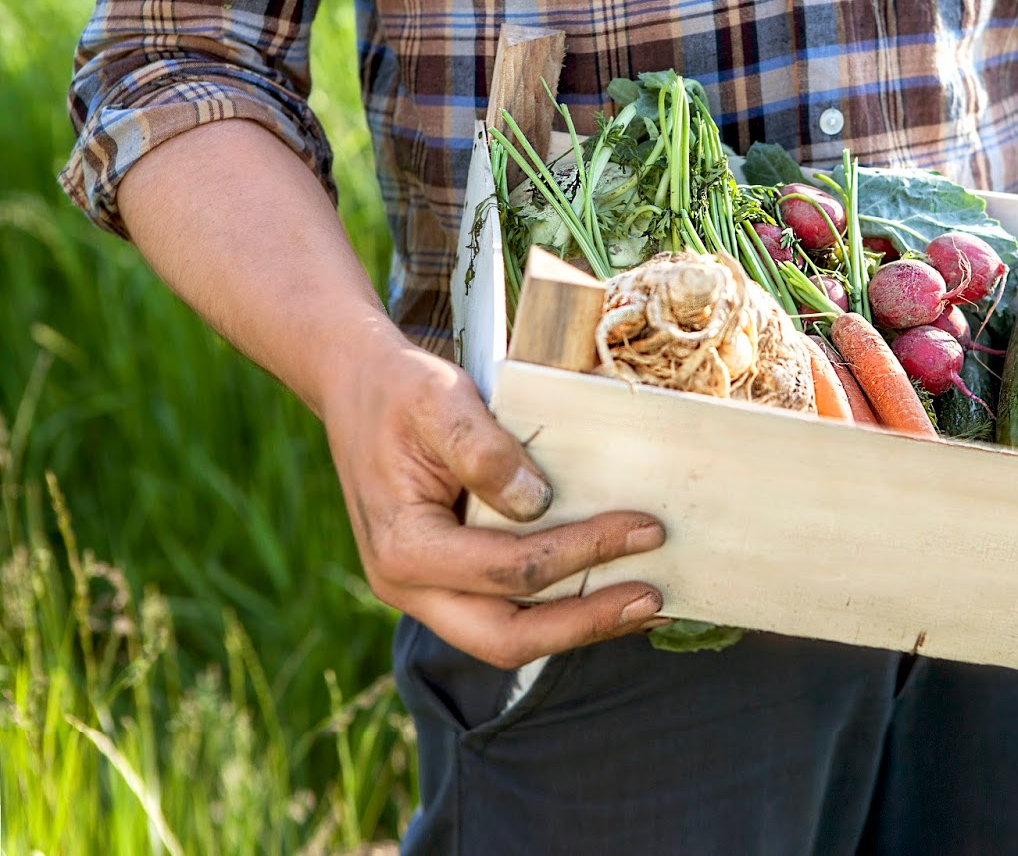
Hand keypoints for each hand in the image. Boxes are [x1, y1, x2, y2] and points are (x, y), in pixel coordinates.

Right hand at [322, 341, 665, 668]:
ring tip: (645, 606)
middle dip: (585, 623)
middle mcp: (407, 586)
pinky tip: (608, 591)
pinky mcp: (445, 584)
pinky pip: (504, 614)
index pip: (508, 570)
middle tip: (652, 598)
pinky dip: (558, 610)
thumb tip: (537, 501)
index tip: (644, 528)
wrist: (357, 386)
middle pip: (505, 639)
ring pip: (507, 638)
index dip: (582, 553)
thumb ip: (482, 449)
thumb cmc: (401, 389)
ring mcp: (424, 593)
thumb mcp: (440, 397)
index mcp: (403, 547)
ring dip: (579, 626)